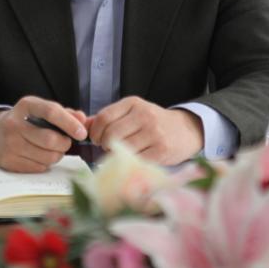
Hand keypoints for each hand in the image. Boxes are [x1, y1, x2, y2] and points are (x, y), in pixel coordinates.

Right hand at [0, 96, 87, 172]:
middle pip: (50, 139)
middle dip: (64, 144)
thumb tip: (82, 120)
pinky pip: (39, 167)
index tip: (82, 133)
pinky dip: (45, 164)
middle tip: (65, 143)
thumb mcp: (42, 110)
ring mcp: (10, 144)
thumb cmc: (26, 121)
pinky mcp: (8, 161)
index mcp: (26, 105)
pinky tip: (40, 156)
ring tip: (53, 150)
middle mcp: (14, 124)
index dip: (69, 123)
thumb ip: (65, 113)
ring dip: (57, 155)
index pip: (51, 112)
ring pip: (47, 157)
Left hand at [86, 96, 203, 165]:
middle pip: (110, 134)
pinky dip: (129, 164)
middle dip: (104, 145)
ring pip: (121, 149)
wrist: (185, 130)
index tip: (97, 139)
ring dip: (115, 155)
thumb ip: (108, 118)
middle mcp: (143, 115)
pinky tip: (131, 160)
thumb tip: (83, 126)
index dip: (95, 132)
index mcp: (133, 103)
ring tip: (120, 154)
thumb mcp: (132, 113)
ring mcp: (153, 133)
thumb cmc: (153, 122)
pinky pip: (136, 161)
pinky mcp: (161, 151)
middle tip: (108, 148)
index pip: (104, 118)